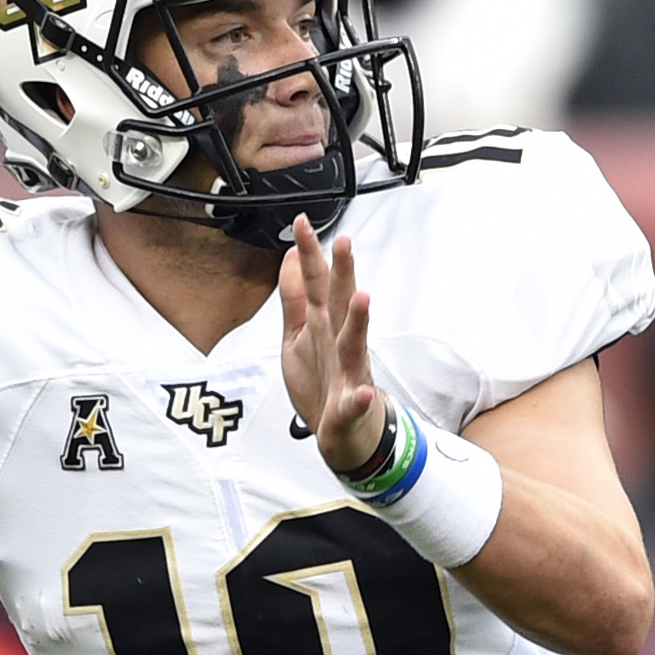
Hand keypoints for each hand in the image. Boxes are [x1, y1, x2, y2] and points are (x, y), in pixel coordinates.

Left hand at [279, 214, 384, 471]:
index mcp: (323, 324)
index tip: (301, 221)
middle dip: (343, 272)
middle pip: (340, 303)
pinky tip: (360, 394)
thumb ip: (294, 297)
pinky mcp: (349, 407)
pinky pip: (354, 403)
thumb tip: (292, 258)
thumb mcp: (297, 335)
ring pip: (354, 343)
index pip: (316, 282)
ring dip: (358, 320)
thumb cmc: (322, 380)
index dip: (309, 253)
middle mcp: (338, 342)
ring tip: (362, 297)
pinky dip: (358, 399)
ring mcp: (347, 373)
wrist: (345, 432)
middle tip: (343, 241)